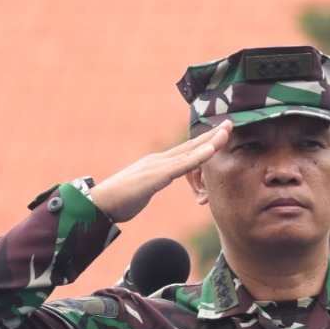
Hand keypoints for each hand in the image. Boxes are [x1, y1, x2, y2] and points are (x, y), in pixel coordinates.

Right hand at [88, 120, 231, 222]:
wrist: (98, 204)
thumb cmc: (118, 201)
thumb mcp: (141, 191)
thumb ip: (151, 185)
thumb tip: (153, 185)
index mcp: (157, 165)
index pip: (185, 152)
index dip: (204, 142)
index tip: (220, 134)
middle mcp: (158, 161)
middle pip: (190, 146)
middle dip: (212, 135)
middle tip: (231, 123)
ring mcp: (157, 166)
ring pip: (189, 152)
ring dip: (210, 141)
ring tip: (227, 132)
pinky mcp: (155, 176)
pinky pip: (182, 165)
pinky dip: (198, 156)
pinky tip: (212, 149)